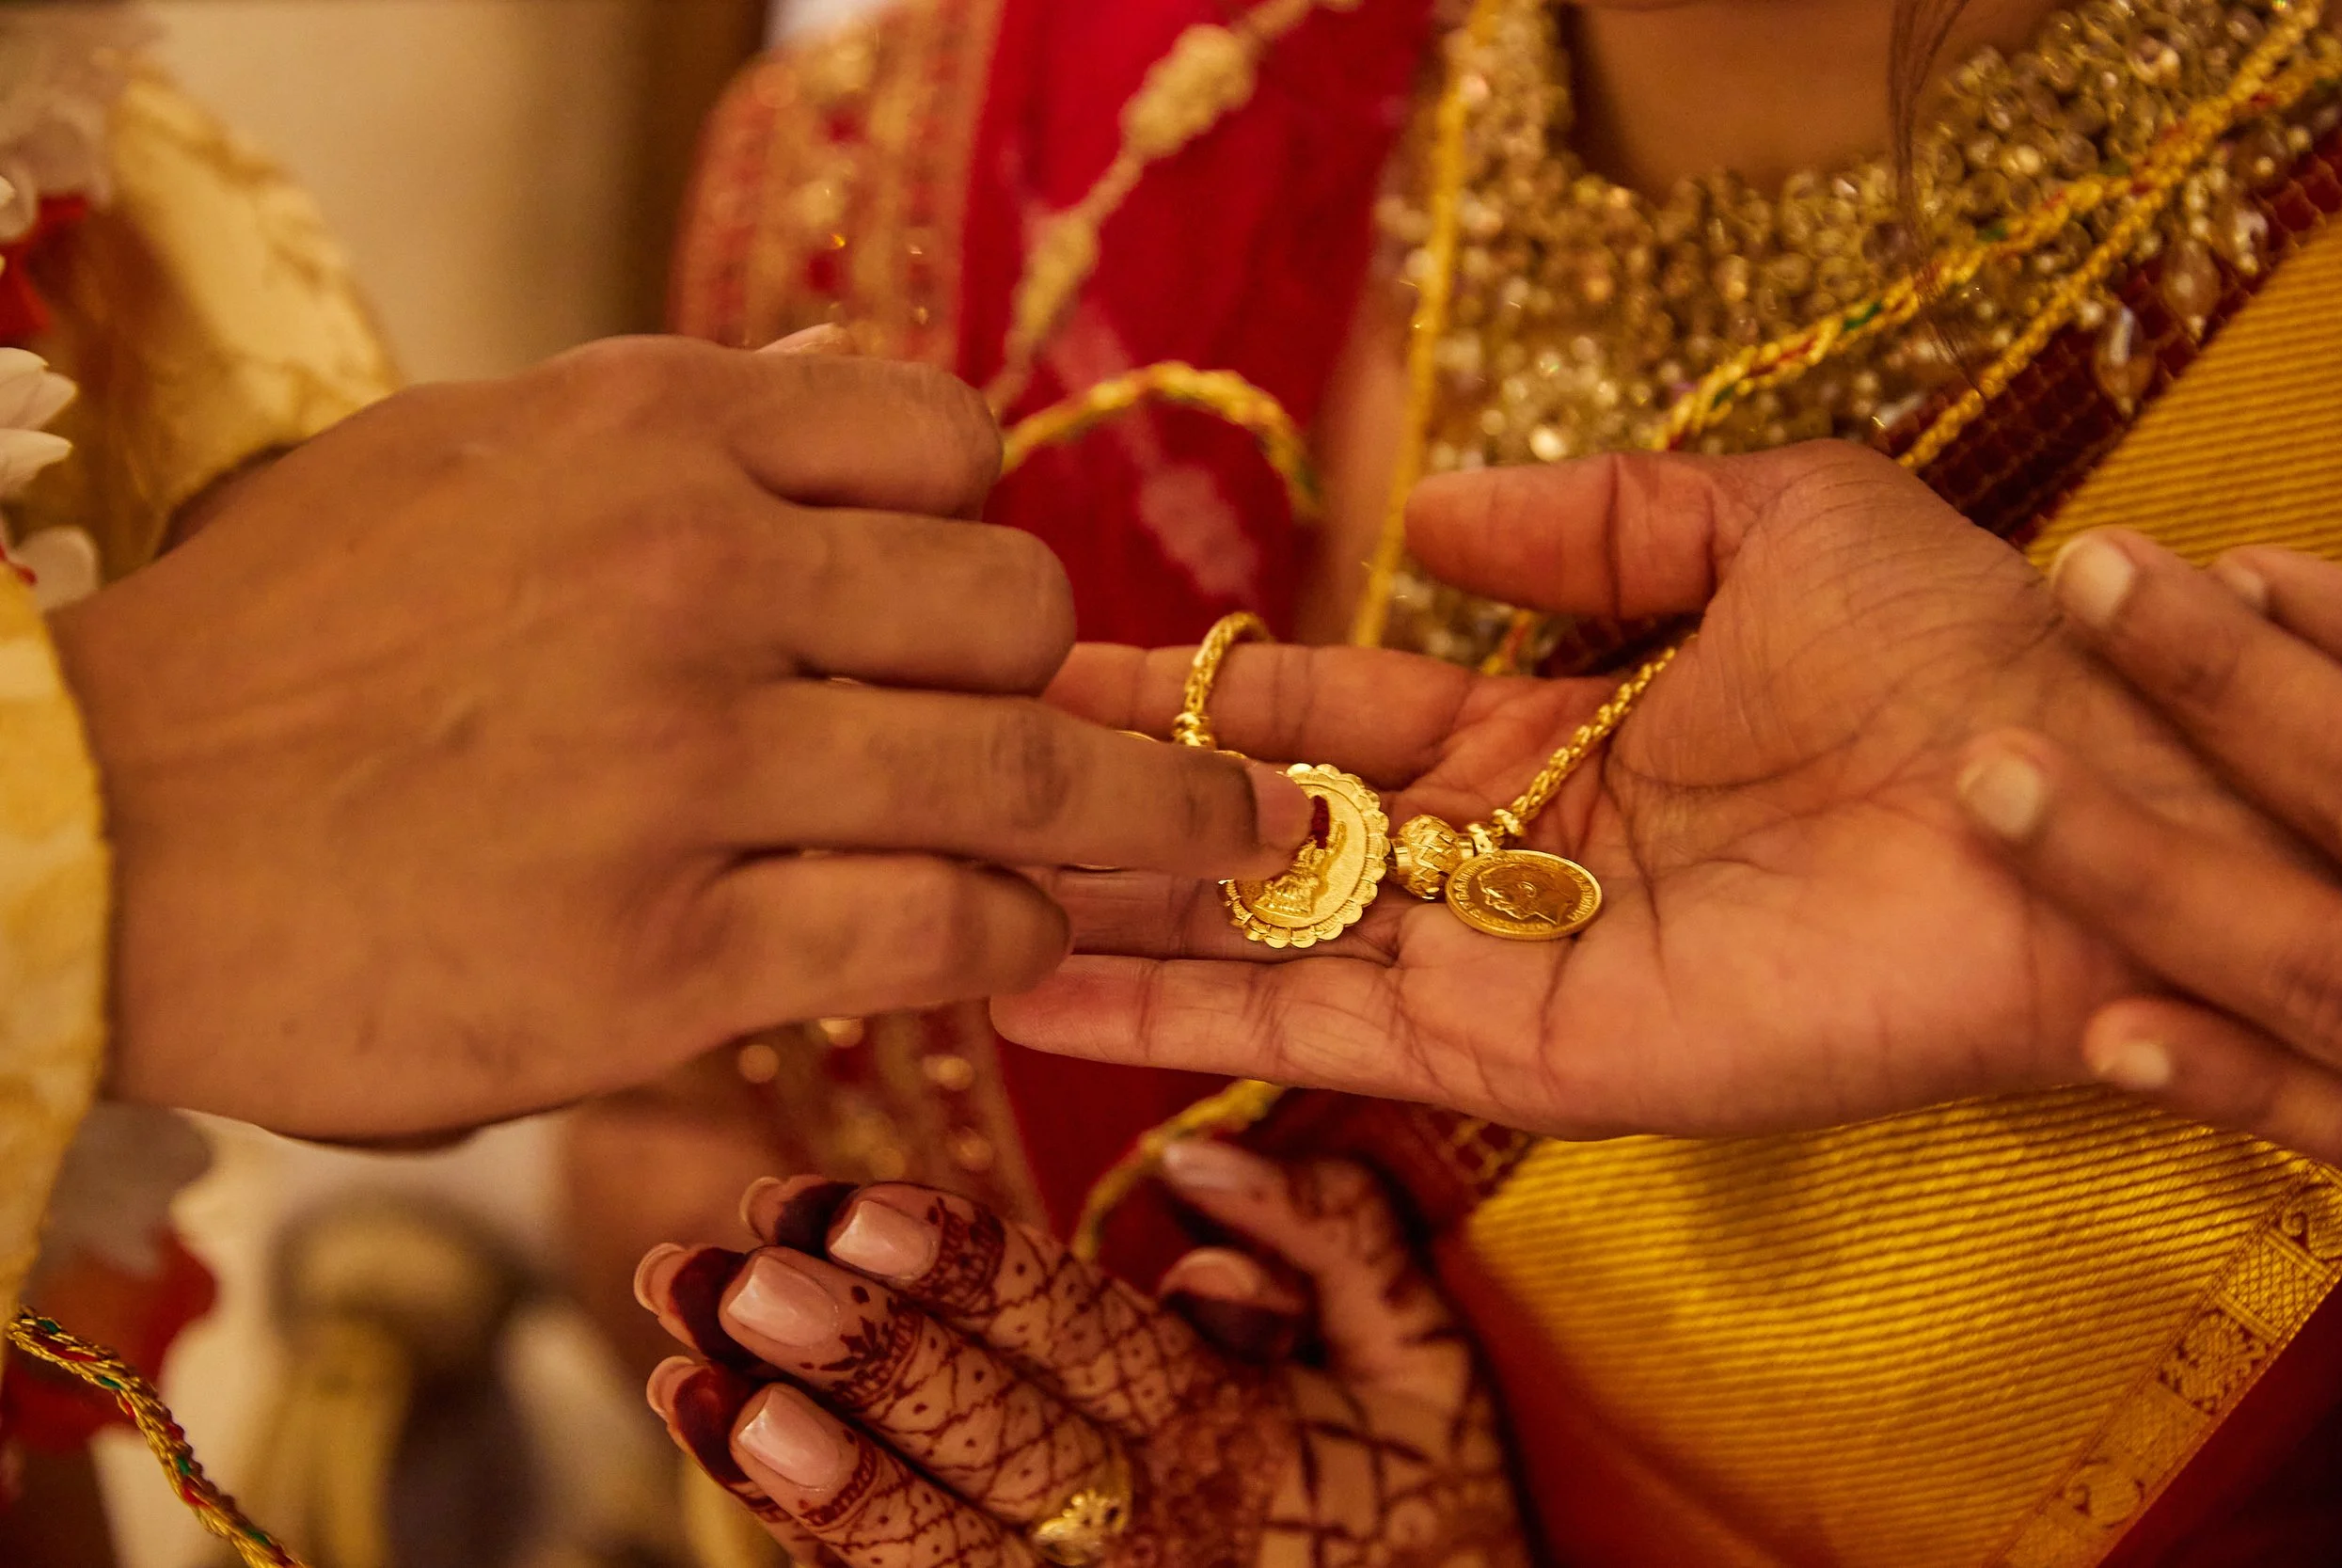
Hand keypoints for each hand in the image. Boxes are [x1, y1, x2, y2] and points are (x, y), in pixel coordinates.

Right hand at [49, 338, 1310, 1137]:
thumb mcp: (462, 460)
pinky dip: (1012, 938)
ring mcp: (691, 765)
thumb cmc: (279, 654)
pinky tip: (1013, 946)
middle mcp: (691, 574)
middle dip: (1064, 686)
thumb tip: (845, 384)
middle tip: (1071, 743)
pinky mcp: (670, 952)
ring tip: (1207, 852)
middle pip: (1017, 608)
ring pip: (1024, 772)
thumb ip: (669, 425)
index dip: (989, 533)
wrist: (93, 838)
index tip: (983, 608)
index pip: (945, 446)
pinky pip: (938, 926)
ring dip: (1141, 825)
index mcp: (645, 433)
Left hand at [636, 1157, 1524, 1567]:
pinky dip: (804, 1523)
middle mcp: (1150, 1536)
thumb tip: (1195, 1166)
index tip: (863, 1206)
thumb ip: (1337, 1245)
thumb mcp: (1425, 1368)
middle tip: (741, 1273)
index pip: (1094, 1349)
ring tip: (693, 1369)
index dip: (976, 1282)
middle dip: (864, 1358)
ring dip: (803, 1460)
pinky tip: (716, 1432)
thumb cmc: (1424, 1514)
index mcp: (1238, 1442)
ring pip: (926, 1544)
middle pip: (990, 1444)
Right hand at [994, 443, 2289, 1136]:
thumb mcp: (1769, 516)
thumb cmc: (1951, 649)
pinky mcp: (1518, 1062)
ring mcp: (1499, 967)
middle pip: (1262, 840)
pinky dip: (1178, 1025)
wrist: (2067, 800)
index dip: (1197, 693)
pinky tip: (1038, 993)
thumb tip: (1425, 511)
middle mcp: (1500, 861)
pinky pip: (1321, 1038)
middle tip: (951, 768)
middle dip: (1112, 808)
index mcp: (1548, 735)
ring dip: (1106, 921)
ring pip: (1258, 948)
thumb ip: (1592, 517)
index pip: (1326, 717)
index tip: (1060, 665)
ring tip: (949, 886)